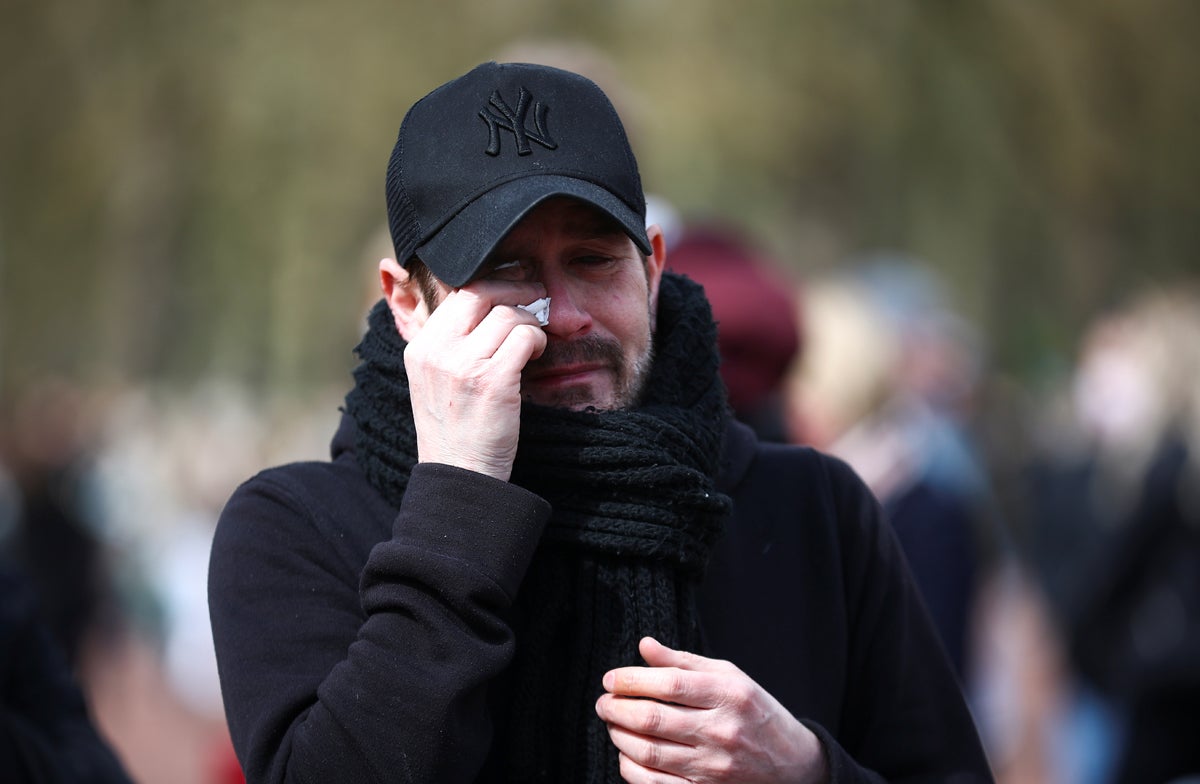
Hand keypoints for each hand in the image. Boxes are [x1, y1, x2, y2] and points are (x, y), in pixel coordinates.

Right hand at [402, 279, 547, 480]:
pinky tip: (537, 354)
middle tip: (536, 293)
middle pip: (482, 292)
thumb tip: (481, 301)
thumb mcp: (435, 380)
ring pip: (509, 314)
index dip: (492, 283)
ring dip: (530, 321)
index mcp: (420, 347)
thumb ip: (450, 343)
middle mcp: (437, 351)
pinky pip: (525, 337)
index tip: (513, 287)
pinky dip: (537, 340)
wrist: (460, 476)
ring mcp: (463, 365)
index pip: (458, 292)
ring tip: (534, 340)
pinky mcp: (492, 381)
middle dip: (515, 288)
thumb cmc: (455, 430)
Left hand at [595, 637, 828, 783]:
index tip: (611, 678)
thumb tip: (644, 646)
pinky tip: (626, 754)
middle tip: (604, 702)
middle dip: (617, 709)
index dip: (631, 680)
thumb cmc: (756, 712)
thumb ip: (683, 662)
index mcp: (729, 695)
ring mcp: (714, 766)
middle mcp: (722, 731)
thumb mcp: (729, 676)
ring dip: (620, 736)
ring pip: (649, 752)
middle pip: (653, 720)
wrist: (793, 765)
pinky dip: (632, 768)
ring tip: (613, 724)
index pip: (669, 685)